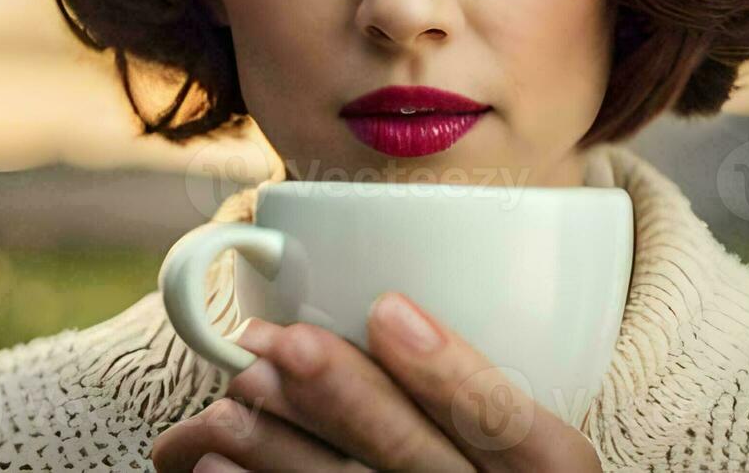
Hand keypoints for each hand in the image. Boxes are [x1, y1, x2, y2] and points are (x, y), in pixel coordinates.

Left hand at [150, 291, 603, 471]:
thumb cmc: (492, 458)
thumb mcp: (532, 430)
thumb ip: (495, 374)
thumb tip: (389, 292)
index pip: (519, 434)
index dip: (455, 375)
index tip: (389, 309)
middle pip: (420, 463)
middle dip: (346, 398)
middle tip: (283, 342)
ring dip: (281, 445)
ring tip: (234, 387)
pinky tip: (216, 464)